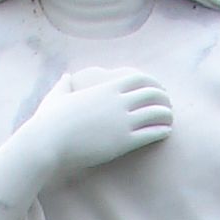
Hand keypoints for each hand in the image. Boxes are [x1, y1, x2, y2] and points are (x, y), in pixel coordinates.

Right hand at [27, 68, 172, 183]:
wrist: (49, 141)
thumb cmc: (50, 120)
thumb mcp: (57, 96)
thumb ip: (65, 85)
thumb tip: (65, 77)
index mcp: (107, 88)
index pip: (140, 78)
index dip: (153, 83)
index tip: (158, 90)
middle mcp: (119, 101)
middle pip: (153, 94)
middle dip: (164, 99)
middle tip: (168, 106)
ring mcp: (122, 121)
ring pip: (156, 113)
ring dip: (166, 115)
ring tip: (170, 120)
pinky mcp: (123, 142)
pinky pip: (151, 133)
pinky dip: (162, 131)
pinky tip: (165, 133)